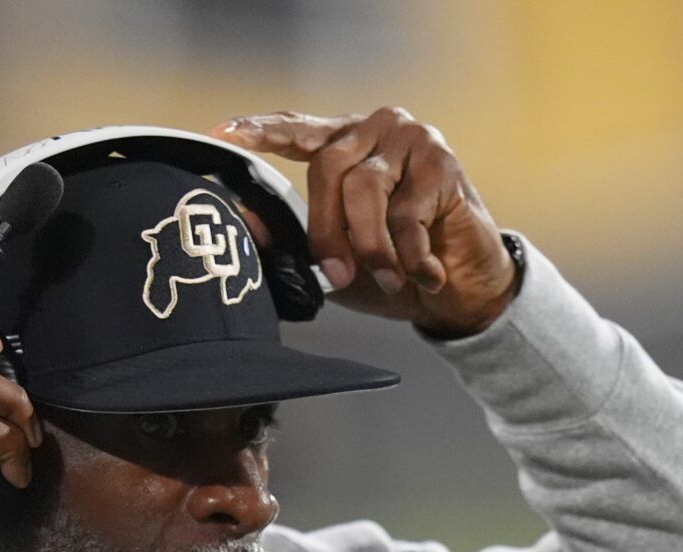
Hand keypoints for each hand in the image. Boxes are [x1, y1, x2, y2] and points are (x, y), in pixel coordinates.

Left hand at [209, 107, 519, 338]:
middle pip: (329, 167)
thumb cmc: (393, 271)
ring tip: (388, 279)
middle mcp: (374, 132)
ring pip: (366, 188)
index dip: (259, 131)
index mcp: (342, 147)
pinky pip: (408, 212)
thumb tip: (249, 224)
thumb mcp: (336, 263)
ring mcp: (411, 140)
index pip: (296, 131)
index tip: (221, 134)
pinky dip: (410, 255)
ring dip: (372, 247)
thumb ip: (296, 241)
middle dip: (328, 229)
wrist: (461, 290)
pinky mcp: (443, 163)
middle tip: (338, 274)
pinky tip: (425, 274)